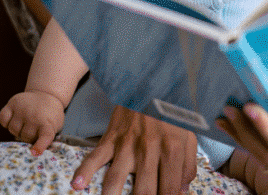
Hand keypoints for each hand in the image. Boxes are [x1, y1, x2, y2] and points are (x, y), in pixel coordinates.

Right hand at [0, 90, 64, 155]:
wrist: (47, 95)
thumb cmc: (50, 116)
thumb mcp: (54, 127)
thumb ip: (44, 139)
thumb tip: (31, 153)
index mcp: (48, 123)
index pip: (45, 136)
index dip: (39, 146)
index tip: (34, 153)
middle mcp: (34, 116)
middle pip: (24, 137)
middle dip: (27, 138)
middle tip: (32, 131)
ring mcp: (23, 109)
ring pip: (13, 129)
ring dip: (17, 130)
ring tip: (24, 124)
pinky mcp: (13, 103)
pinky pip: (3, 119)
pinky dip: (6, 122)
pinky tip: (13, 119)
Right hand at [70, 105, 197, 193]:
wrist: (153, 82)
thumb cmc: (172, 111)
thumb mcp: (189, 135)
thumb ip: (188, 164)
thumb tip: (183, 190)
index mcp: (171, 150)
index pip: (170, 189)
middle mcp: (149, 150)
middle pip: (144, 192)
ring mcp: (127, 145)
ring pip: (116, 179)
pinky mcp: (111, 138)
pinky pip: (95, 156)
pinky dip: (85, 172)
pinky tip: (78, 184)